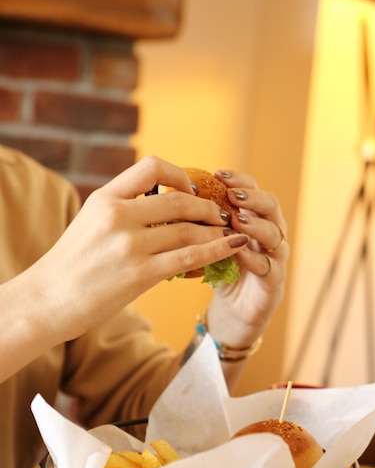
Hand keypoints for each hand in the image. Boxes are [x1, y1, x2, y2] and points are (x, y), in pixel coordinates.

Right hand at [21, 157, 248, 342]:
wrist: (48, 300)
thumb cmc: (71, 264)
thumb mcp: (90, 222)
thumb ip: (122, 208)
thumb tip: (159, 204)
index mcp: (106, 197)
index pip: (152, 167)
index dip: (180, 175)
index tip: (192, 190)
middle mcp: (118, 215)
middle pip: (178, 199)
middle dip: (207, 206)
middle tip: (221, 215)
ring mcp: (130, 244)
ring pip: (188, 229)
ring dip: (215, 230)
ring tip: (230, 233)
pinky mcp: (140, 274)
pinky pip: (189, 257)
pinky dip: (216, 250)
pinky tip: (233, 247)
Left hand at [206, 169, 288, 347]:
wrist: (231, 314)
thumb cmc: (219, 273)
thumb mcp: (207, 244)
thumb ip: (198, 223)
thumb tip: (167, 196)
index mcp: (254, 219)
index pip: (253, 190)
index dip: (240, 180)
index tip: (218, 174)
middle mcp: (269, 234)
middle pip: (272, 206)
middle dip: (253, 198)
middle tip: (232, 195)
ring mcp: (275, 259)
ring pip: (275, 235)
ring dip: (256, 226)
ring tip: (237, 220)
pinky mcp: (273, 284)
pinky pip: (269, 267)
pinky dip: (254, 259)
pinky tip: (237, 252)